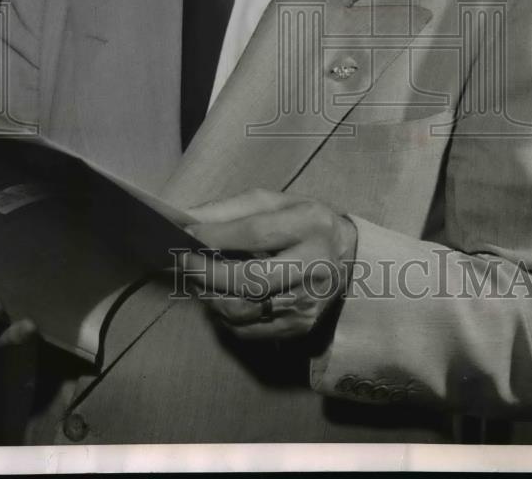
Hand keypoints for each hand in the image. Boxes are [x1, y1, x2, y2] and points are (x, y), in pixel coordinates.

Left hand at [180, 189, 357, 340]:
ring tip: (198, 279)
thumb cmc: (303, 222)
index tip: (186, 235)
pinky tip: (219, 297)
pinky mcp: (300, 327)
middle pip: (249, 280)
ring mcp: (308, 302)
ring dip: (211, 296)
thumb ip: (231, 209)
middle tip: (183, 261)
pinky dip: (224, 315)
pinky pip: (249, 330)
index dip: (215, 236)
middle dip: (207, 272)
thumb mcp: (275, 202)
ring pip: (244, 310)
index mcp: (309, 225)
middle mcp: (314, 266)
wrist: (348, 257)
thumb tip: (188, 219)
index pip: (255, 234)